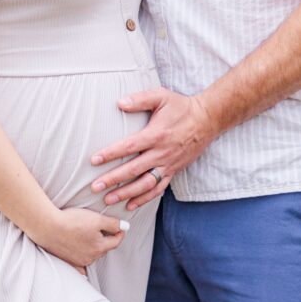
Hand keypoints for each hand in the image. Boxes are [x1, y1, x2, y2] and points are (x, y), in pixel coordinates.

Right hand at [32, 207, 126, 268]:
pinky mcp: (67, 261)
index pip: (116, 241)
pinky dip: (82, 260)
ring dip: (94, 247)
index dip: (119, 232)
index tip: (119, 226)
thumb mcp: (96, 219)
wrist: (48, 227)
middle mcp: (91, 258)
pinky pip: (79, 265)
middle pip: (104, 248)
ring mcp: (78, 262)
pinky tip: (81, 255)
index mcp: (100, 247)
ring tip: (89, 235)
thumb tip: (125, 227)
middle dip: (106, 239)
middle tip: (103, 228)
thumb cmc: (72, 221)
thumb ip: (113, 224)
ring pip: (92, 254)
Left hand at [90, 88, 212, 210]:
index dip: (111, 154)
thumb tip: (120, 103)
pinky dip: (144, 199)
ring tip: (108, 199)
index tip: (94, 160)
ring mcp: (168, 165)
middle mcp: (161, 153)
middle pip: (133, 170)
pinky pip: (158, 189)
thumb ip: (140, 99)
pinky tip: (130, 204)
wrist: (206, 120)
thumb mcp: (161, 96)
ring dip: (126, 193)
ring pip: (145, 184)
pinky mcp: (173, 171)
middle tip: (95, 187)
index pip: (129, 147)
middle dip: (113, 179)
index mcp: (156, 134)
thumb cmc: (181, 106)